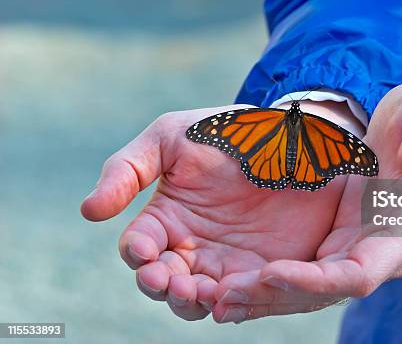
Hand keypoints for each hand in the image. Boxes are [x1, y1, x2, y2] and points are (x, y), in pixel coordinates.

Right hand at [80, 101, 363, 320]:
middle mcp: (188, 246)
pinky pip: (240, 294)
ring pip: (197, 297)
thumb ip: (127, 169)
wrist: (283, 134)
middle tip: (170, 281)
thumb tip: (88, 212)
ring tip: (199, 291)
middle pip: (163, 282)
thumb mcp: (171, 137)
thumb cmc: (221, 130)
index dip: (137, 252)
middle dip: (161, 286)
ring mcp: (223, 260)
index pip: (138, 246)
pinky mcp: (258, 268)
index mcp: (164, 218)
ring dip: (190, 300)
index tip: (144, 249)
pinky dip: (232, 300)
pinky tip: (233, 294)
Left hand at [212, 83, 401, 322]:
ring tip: (214, 298)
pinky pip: (297, 271)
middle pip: (323, 291)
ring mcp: (354, 250)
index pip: (359, 274)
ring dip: (262, 296)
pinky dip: (264, 281)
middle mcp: (377, 252)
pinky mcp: (334, 243)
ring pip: (305, 289)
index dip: (316, 281)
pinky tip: (226, 283)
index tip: (271, 273)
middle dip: (275, 295)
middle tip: (224, 296)